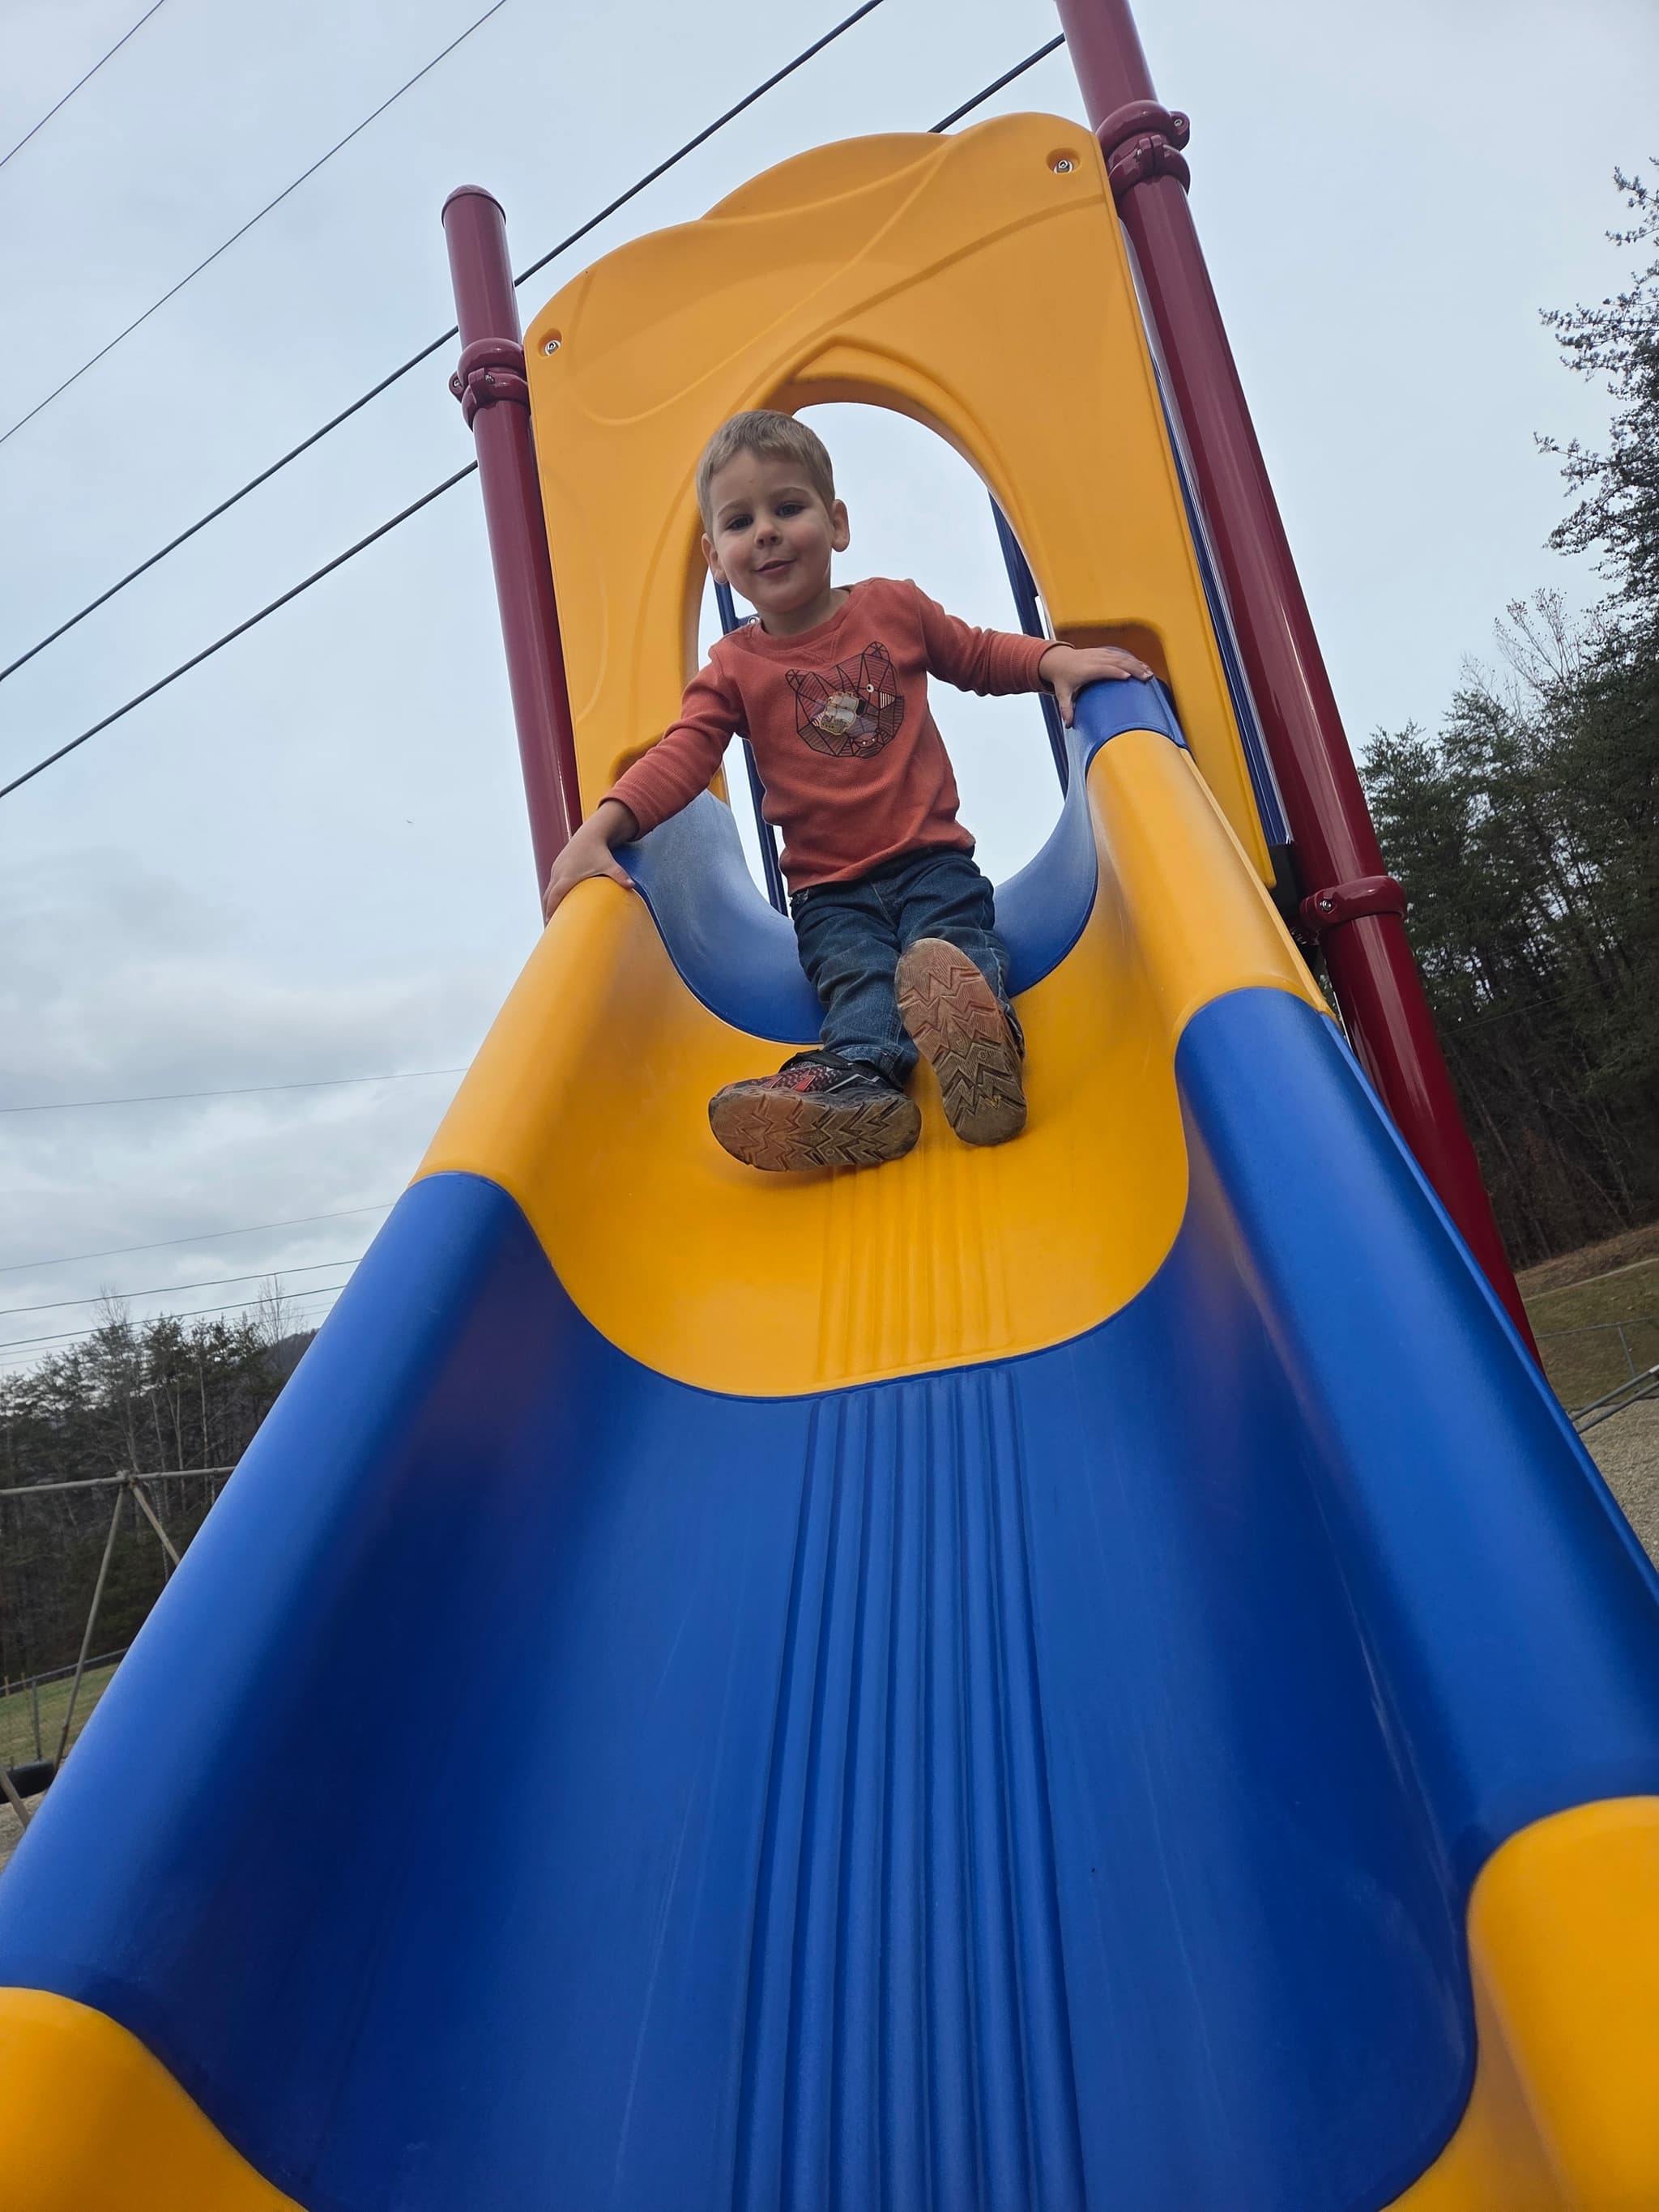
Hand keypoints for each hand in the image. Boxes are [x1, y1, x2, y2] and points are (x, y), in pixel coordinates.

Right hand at [541, 800, 638, 921]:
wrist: (591, 833)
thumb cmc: (599, 850)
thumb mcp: (609, 864)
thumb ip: (619, 875)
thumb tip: (632, 885)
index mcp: (567, 876)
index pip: (555, 898)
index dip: (551, 911)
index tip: (550, 924)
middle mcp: (559, 873)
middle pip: (548, 897)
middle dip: (548, 911)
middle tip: (550, 927)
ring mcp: (556, 869)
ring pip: (549, 890)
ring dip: (549, 903)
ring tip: (552, 918)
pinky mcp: (558, 866)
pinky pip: (552, 883)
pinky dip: (552, 894)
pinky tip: (557, 902)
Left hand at [1038, 643, 1154, 725]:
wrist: (1058, 659)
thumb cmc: (1062, 677)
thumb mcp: (1062, 694)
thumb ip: (1066, 709)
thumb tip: (1068, 724)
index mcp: (1086, 669)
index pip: (1103, 669)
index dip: (1115, 672)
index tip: (1128, 677)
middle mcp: (1095, 660)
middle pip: (1117, 661)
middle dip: (1133, 668)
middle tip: (1147, 678)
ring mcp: (1100, 654)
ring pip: (1122, 657)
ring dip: (1137, 664)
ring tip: (1149, 674)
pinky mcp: (1104, 652)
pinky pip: (1121, 654)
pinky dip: (1133, 660)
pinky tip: (1143, 666)